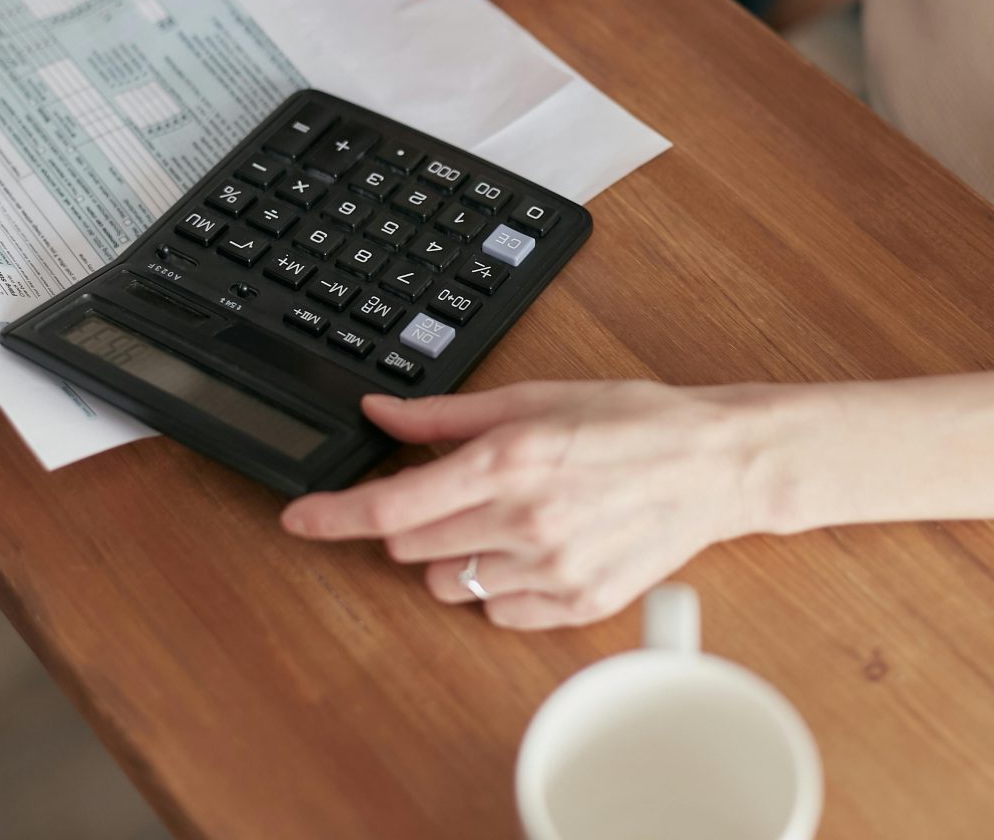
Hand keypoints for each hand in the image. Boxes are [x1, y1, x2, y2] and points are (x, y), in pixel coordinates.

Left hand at [280, 380, 775, 629]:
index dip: (332, 515)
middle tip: (452, 491)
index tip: (299, 518)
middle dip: (410, 520)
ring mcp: (550, 572)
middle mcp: (522, 522)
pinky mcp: (575, 606)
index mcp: (506, 461)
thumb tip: (380, 413)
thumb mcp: (533, 398)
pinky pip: (498, 611)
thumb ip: (444, 414)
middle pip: (409, 547)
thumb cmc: (630, 422)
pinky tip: (537, 548)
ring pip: (449, 583)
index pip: (389, 506)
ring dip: (453, 553)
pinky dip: (499, 582)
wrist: (711, 466)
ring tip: (502, 519)